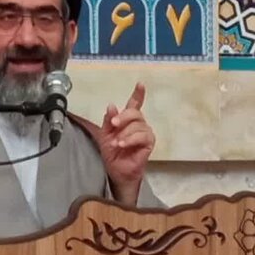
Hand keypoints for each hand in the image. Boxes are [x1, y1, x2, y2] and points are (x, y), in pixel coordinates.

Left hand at [98, 83, 155, 204]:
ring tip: (116, 143)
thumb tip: (112, 106)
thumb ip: (108, 120)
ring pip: (137, 125)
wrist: (116, 170)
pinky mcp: (149, 143)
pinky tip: (122, 144)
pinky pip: (142, 136)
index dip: (138, 94)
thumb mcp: (105, 134)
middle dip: (124, 117)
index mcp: (128, 120)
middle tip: (114, 124)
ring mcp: (145, 133)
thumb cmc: (112, 153)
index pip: (135, 104)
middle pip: (135, 112)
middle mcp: (138, 124)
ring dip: (124, 133)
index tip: (140, 84)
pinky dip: (130, 140)